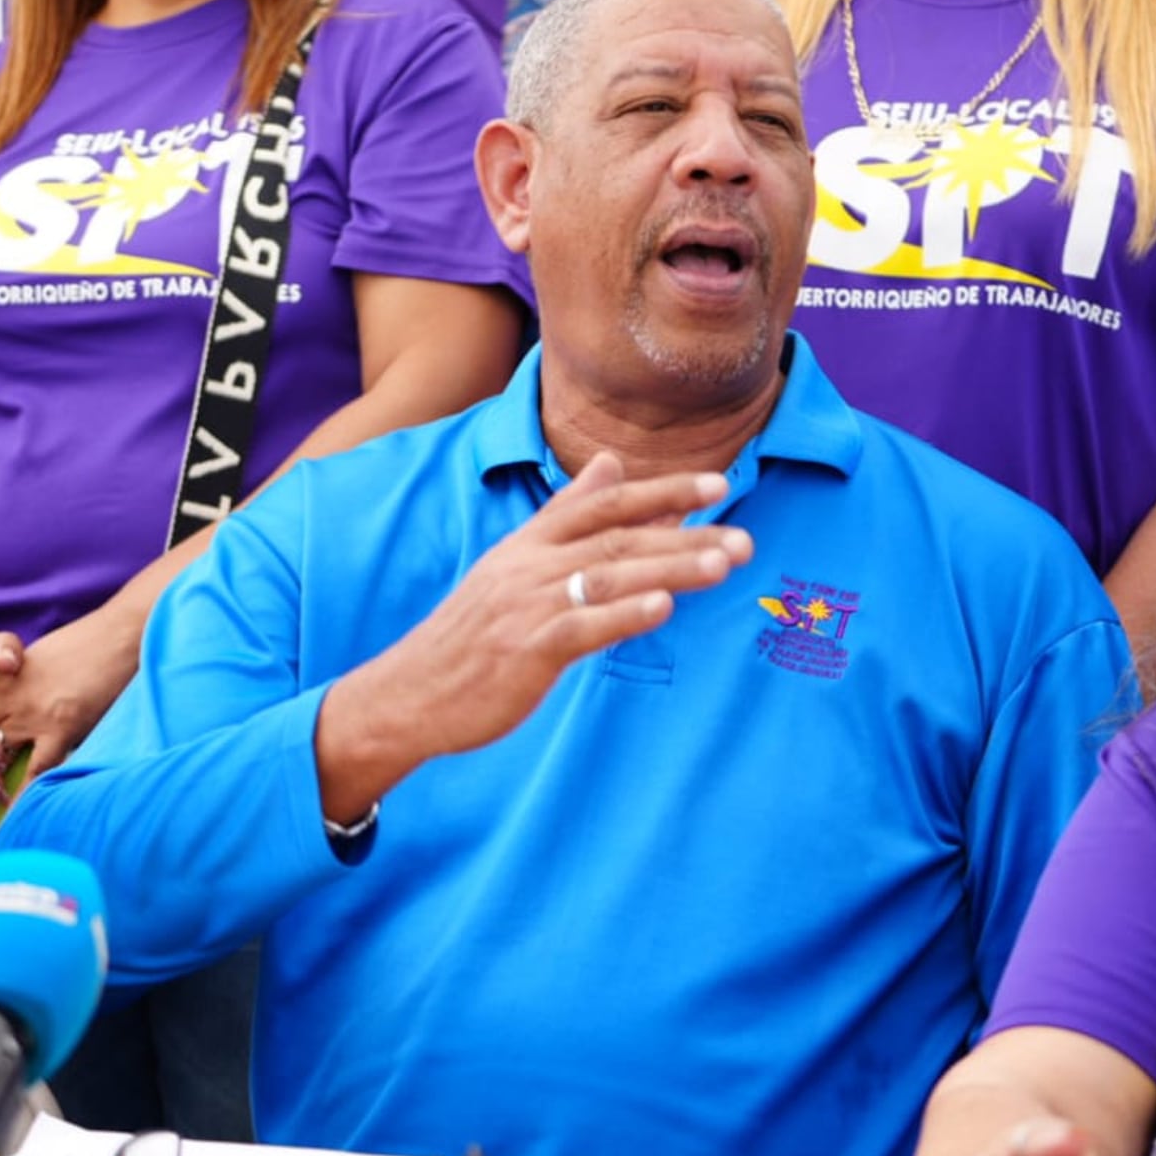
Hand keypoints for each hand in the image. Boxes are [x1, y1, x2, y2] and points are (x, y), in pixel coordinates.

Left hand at [0, 618, 139, 787]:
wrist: (119, 632)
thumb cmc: (86, 643)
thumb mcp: (39, 657)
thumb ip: (17, 682)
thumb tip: (9, 706)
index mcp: (2, 678)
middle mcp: (9, 696)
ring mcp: (33, 712)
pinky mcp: (62, 725)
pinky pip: (37, 767)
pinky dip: (25, 793)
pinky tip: (16, 815)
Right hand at [319, 454, 748, 808]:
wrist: (411, 691)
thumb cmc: (473, 633)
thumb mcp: (514, 563)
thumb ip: (566, 513)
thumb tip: (612, 463)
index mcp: (529, 543)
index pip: (603, 504)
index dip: (661, 492)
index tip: (717, 486)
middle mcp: (530, 565)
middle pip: (617, 538)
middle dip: (685, 535)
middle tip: (744, 538)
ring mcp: (527, 606)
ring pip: (609, 577)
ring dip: (671, 567)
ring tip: (725, 563)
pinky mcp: (525, 650)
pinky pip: (581, 627)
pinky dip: (624, 614)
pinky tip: (663, 607)